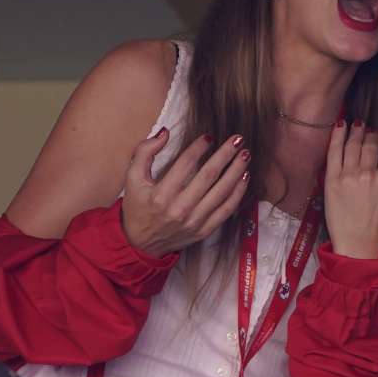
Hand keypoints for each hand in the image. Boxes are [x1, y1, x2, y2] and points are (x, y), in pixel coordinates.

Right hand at [121, 129, 250, 256]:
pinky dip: (237, 193)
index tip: (208, 137)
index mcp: (160, 196)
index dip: (198, 148)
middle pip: (208, 176)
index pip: (185, 165)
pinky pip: (226, 210)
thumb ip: (144, 152)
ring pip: (222, 192)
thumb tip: (165, 133)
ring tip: (245, 154)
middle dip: (225, 155)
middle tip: (237, 139)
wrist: (140, 243)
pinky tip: (244, 177)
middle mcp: (179, 209)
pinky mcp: (204, 230)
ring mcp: (194, 222)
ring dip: (236, 171)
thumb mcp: (132, 179)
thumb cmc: (137, 207)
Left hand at [323, 121, 377, 258]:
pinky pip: (334, 152)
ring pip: (352, 145)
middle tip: (366, 128)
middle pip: (369, 144)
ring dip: (354, 132)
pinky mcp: (332, 181)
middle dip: (368, 134)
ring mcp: (349, 177)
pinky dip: (337, 136)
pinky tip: (340, 126)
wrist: (360, 246)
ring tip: (355, 125)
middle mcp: (370, 174)